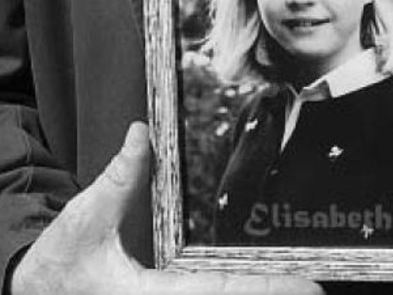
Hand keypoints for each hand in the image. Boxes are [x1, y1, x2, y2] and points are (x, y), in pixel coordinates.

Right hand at [10, 122, 321, 294]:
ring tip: (302, 289)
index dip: (266, 289)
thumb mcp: (83, 220)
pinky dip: (236, 293)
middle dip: (274, 294)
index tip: (307, 285)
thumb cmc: (58, 268)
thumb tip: (140, 132)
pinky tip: (258, 287)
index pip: (222, 293)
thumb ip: (116, 180)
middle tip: (316, 287)